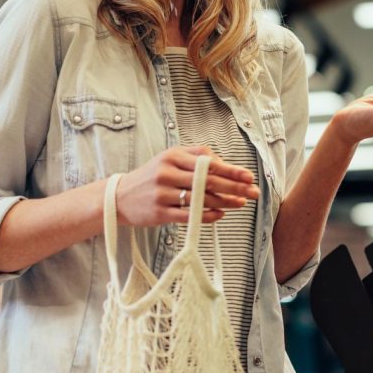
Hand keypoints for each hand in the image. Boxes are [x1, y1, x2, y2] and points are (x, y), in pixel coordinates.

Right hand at [114, 145, 259, 226]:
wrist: (119, 197)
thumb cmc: (151, 177)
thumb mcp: (169, 159)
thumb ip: (196, 157)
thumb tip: (225, 164)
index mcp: (172, 156)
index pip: (208, 163)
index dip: (231, 170)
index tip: (249, 176)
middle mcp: (167, 173)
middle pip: (208, 181)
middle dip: (234, 187)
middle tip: (253, 192)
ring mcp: (163, 194)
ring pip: (201, 199)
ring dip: (225, 202)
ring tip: (241, 203)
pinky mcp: (160, 213)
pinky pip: (190, 215)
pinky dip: (208, 216)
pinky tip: (221, 215)